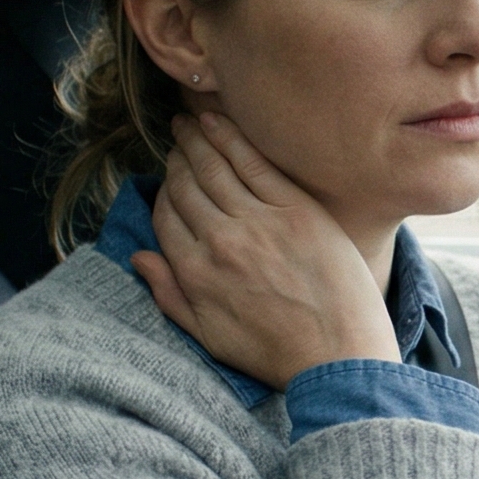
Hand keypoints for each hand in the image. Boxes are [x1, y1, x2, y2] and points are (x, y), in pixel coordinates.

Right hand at [131, 112, 399, 389]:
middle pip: (187, 185)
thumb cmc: (277, 354)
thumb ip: (170, 296)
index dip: (163, 191)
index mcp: (196, 273)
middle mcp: (220, 241)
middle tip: (177, 137)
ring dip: (197, 139)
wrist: (339, 357)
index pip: (165, 216)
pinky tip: (218, 121)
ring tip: (190, 123)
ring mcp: (259, 221)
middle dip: (177, 157)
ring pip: (215, 167)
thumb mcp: (209, 337)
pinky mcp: (297, 210)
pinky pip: (254, 162)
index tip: (168, 176)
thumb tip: (139, 257)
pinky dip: (231, 137)